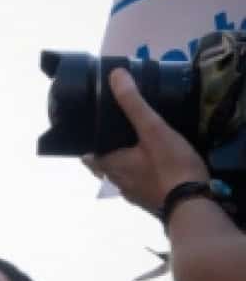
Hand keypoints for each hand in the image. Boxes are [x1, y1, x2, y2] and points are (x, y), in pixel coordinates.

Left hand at [88, 68, 208, 212]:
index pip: (86, 154)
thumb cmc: (170, 166)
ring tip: (134, 145)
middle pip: (102, 165)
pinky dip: (141, 173)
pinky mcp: (151, 200)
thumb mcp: (152, 129)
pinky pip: (140, 184)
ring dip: (123, 162)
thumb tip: (116, 75)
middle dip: (105, 150)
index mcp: (109, 165)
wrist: (194, 204)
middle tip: (114, 132)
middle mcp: (116, 182)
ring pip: (121, 176)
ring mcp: (134, 194)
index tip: (89, 129)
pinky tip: (153, 164)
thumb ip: (134, 103)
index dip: (85, 142)